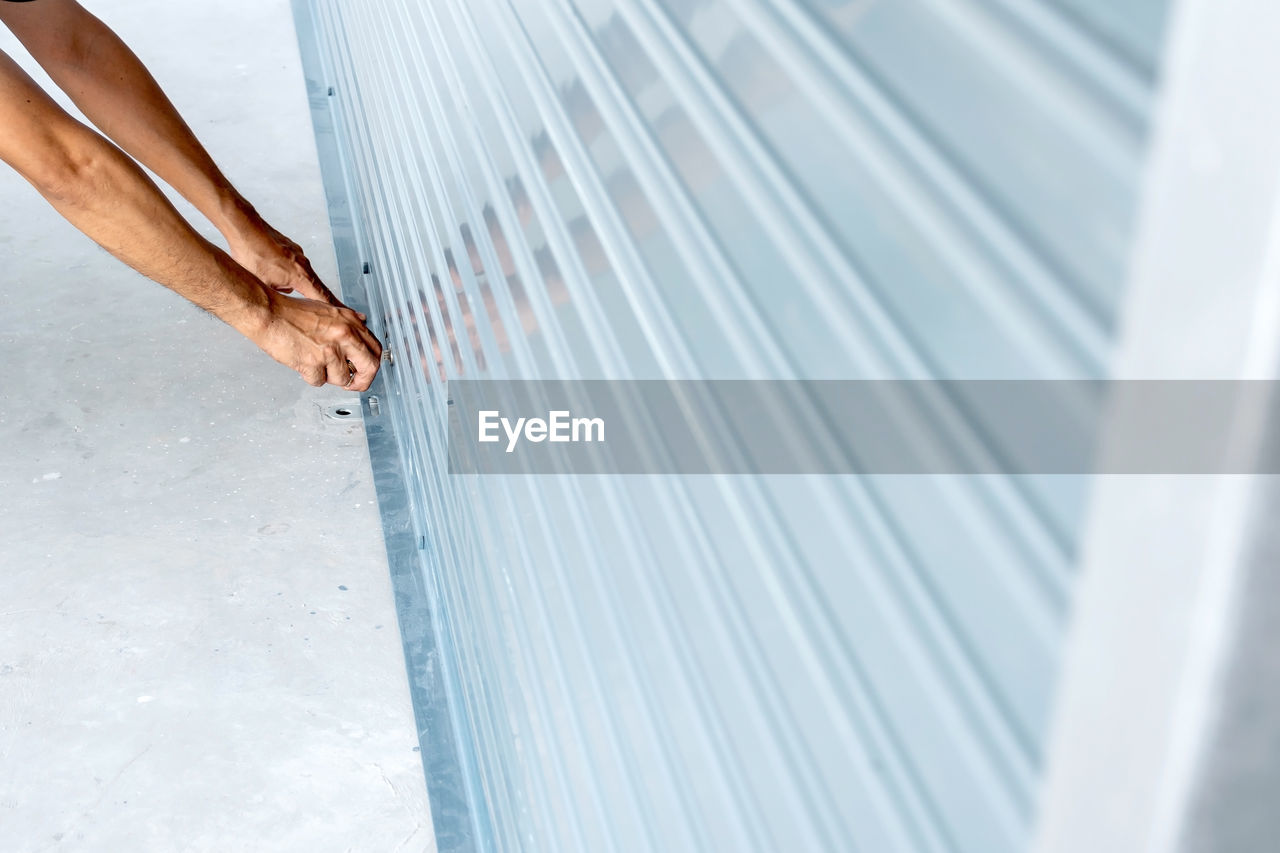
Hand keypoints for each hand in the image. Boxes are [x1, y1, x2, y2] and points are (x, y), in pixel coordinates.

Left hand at [228, 217, 347, 307]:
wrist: (245, 228)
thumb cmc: (251, 253)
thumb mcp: (264, 285)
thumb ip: (278, 295)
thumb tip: (284, 297)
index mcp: (300, 276)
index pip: (323, 297)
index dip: (336, 308)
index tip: (348, 314)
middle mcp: (303, 264)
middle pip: (320, 287)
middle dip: (329, 300)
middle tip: (341, 310)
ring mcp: (297, 255)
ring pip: (305, 276)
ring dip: (304, 286)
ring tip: (291, 289)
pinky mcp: (290, 249)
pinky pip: (295, 266)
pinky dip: (291, 272)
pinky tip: (275, 272)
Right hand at [248, 289, 382, 391]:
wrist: (266, 313)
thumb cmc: (290, 311)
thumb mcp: (326, 309)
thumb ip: (347, 320)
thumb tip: (362, 325)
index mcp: (349, 322)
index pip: (375, 348)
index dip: (372, 363)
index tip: (364, 370)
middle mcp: (344, 335)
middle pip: (369, 367)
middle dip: (363, 380)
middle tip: (354, 384)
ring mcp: (330, 350)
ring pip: (342, 378)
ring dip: (329, 376)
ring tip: (315, 363)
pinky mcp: (313, 363)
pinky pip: (319, 381)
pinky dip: (310, 377)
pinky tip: (303, 363)